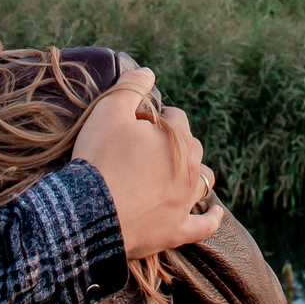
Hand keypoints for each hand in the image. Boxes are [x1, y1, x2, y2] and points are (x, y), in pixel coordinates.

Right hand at [73, 67, 221, 258]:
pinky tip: (215, 212)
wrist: (89, 213)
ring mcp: (186, 202)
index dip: (154, 119)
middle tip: (144, 149)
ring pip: (203, 181)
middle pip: (192, 147)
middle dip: (173, 143)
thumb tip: (148, 72)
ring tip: (177, 173)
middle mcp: (191, 169)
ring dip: (194, 174)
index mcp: (179, 138)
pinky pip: (205, 225)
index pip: (176, 117)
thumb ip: (130, 87)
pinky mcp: (178, 231)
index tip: (134, 126)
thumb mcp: (108, 112)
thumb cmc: (99, 159)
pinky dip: (211, 217)